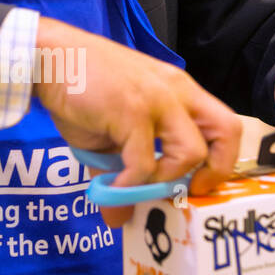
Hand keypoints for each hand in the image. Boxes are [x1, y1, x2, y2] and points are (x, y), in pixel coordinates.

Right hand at [33, 17, 241, 226]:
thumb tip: (118, 216)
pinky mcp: (131, 111)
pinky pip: (144, 163)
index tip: (198, 184)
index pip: (224, 125)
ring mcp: (156, 100)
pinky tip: (110, 189)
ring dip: (165, 180)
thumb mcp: (112, 131)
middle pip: (227, 132)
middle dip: (216, 171)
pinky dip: (128, 185)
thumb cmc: (80, 88)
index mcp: (179, 91)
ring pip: (190, 153)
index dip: (221, 161)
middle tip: (191, 190)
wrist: (47, 58)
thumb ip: (124, 170)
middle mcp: (176, 92)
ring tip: (137, 186)